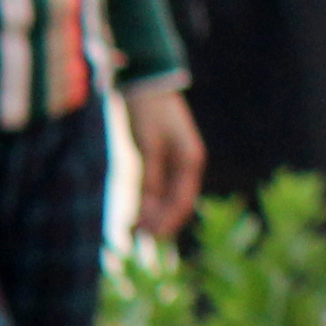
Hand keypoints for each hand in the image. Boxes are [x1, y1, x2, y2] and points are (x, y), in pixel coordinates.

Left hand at [123, 82, 205, 238]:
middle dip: (161, 223)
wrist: (147, 82)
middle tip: (141, 243)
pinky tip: (137, 213)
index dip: (167, 222)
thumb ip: (149, 177)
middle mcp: (187, 164)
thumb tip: (148, 211)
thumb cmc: (147, 111)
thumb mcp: (147, 145)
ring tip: (135, 233)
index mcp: (190, 160)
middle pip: (178, 203)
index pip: (182, 201)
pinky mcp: (163, 157)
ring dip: (154, 215)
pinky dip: (149, 202)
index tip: (149, 239)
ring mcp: (177, 160)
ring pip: (168, 197)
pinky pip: (158, 186)